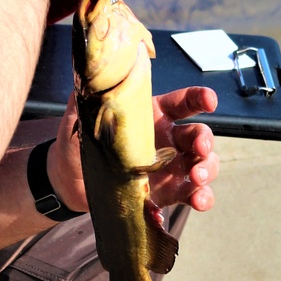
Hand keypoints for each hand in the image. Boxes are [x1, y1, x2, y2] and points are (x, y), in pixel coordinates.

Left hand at [43, 87, 218, 214]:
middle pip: (198, 134)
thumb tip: (89, 80)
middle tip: (198, 149)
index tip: (209, 101)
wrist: (71, 184)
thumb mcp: (79, 121)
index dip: (199, 98)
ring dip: (207, 169)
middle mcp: (167, 139)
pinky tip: (197, 201)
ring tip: (196, 179)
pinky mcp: (168, 193)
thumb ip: (85, 102)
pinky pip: (194, 194)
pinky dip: (201, 197)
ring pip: (204, 164)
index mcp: (152, 115)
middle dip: (205, 140)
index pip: (182, 102)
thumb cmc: (78, 144)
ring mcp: (171, 167)